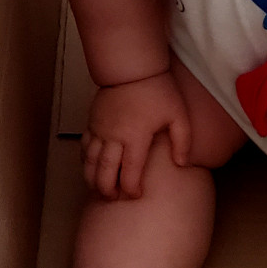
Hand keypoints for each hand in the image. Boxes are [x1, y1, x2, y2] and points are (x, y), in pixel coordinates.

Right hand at [82, 71, 190, 199]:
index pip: (129, 172)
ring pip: (89, 162)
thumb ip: (182, 141)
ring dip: (92, 179)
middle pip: (104, 172)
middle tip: (113, 199)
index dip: (131, 188)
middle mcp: (114, 137)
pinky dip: (85, 161)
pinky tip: (90, 167)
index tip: (135, 195)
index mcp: (136, 137)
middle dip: (107, 190)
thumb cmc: (157, 91)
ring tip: (99, 190)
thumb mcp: (178, 115)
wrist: (132, 68)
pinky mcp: (92, 122)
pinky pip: (84, 147)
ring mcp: (100, 130)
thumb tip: (182, 164)